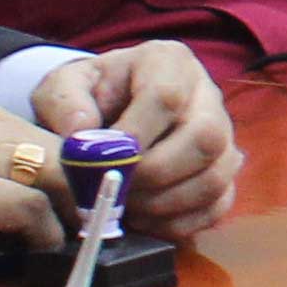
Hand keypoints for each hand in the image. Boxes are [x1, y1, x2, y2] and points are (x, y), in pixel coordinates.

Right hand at [0, 88, 75, 266]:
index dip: (69, 171)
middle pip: (58, 149)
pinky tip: (40, 249)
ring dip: (68, 213)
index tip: (80, 203)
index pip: (42, 132)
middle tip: (88, 226)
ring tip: (66, 241)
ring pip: (52, 173)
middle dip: (79, 190)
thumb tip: (25, 210)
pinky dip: (43, 231)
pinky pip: (27, 205)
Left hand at [33, 40, 240, 240]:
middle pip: (206, 138)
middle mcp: (207, 96)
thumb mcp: (63, 87)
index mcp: (169, 63)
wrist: (106, 111)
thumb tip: (80, 135)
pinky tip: (144, 219)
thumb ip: (65, 103)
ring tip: (126, 207)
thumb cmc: (88, 97)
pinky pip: (218, 206)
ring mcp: (223, 136)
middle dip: (156, 174)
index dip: (135, 135)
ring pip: (216, 177)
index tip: (100, 161)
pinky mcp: (223, 173)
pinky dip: (179, 223)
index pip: (167, 96)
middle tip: (116, 190)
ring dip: (165, 204)